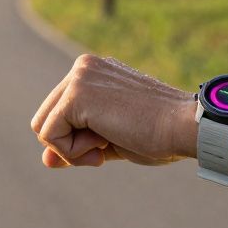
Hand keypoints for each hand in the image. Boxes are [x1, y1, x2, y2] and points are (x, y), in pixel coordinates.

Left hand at [29, 54, 196, 167]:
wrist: (183, 126)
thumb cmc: (157, 135)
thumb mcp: (109, 142)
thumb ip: (76, 146)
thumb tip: (45, 160)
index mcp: (93, 72)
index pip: (60, 114)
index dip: (76, 141)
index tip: (108, 144)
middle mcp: (83, 67)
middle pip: (45, 120)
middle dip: (70, 144)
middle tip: (105, 147)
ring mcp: (79, 77)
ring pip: (43, 127)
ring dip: (72, 149)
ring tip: (106, 143)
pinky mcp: (76, 94)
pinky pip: (49, 135)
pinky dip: (72, 152)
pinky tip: (104, 145)